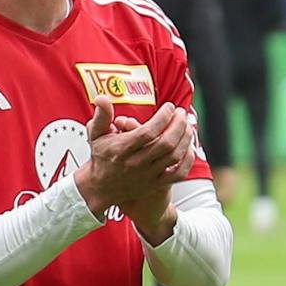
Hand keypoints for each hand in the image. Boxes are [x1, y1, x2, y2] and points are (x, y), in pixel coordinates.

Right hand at [73, 97, 193, 218]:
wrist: (101, 188)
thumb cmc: (101, 156)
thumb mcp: (96, 134)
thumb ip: (102, 115)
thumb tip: (102, 97)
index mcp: (121, 149)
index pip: (147, 132)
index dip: (162, 118)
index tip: (169, 107)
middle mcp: (136, 163)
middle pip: (165, 144)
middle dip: (178, 125)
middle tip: (181, 113)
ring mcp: (148, 175)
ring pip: (174, 156)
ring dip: (185, 139)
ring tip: (186, 125)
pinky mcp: (157, 184)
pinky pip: (179, 173)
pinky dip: (188, 159)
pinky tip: (188, 146)